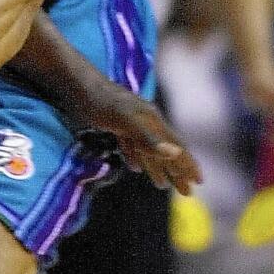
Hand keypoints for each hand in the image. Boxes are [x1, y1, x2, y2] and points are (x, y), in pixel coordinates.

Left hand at [71, 77, 201, 194]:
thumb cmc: (98, 100)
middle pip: (165, 149)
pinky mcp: (113, 121)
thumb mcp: (124, 120)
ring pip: (147, 148)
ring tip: (162, 185)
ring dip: (156, 167)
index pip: (175, 145)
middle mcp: (144, 119)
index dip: (187, 164)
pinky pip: (130, 143)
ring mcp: (128, 120)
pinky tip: (133, 167)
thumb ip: (149, 137)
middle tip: (187, 194)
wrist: (73, 80)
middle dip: (176, 171)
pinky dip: (136, 156)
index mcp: (151, 119)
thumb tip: (175, 153)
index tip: (199, 182)